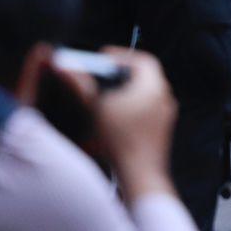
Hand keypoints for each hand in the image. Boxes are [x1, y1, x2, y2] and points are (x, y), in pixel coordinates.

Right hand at [55, 49, 177, 201]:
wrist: (141, 174)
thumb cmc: (120, 138)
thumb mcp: (97, 107)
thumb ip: (82, 85)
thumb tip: (65, 66)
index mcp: (155, 85)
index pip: (142, 60)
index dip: (121, 56)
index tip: (102, 57)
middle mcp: (165, 96)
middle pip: (144, 76)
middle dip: (121, 74)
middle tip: (101, 76)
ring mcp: (166, 115)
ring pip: (145, 95)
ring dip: (124, 93)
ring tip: (104, 98)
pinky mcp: (161, 131)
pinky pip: (146, 111)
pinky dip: (130, 109)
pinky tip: (113, 120)